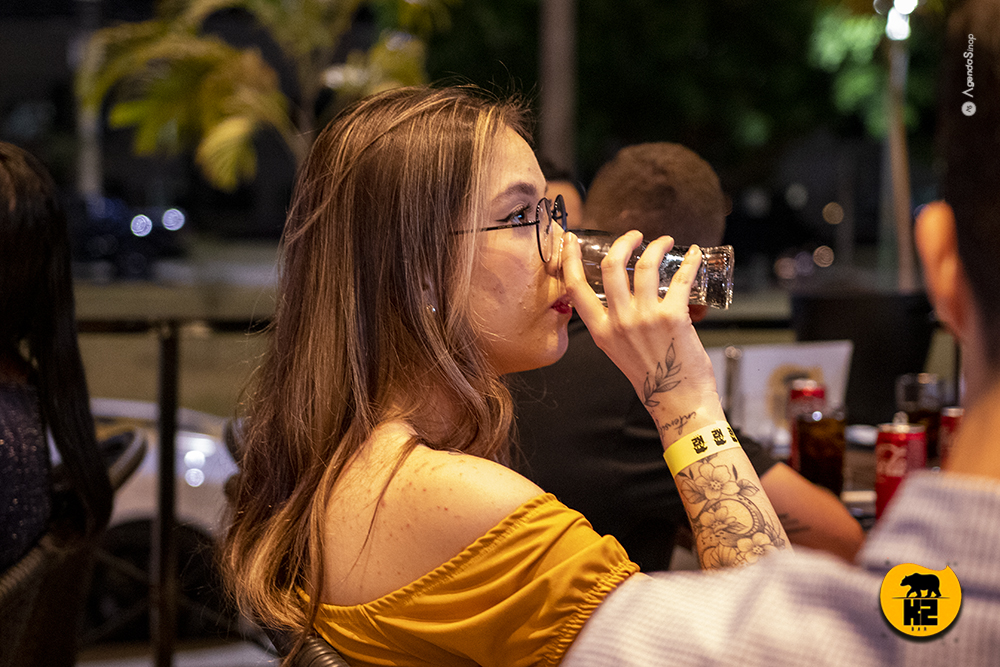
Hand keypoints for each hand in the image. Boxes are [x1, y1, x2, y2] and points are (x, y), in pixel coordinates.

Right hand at [563, 231, 724, 443]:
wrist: (679, 403)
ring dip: (657, 246)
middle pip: (610, 266)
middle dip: (623, 242)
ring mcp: (645, 318)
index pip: (575, 288)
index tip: (572, 240)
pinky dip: (690, 262)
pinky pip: (680, 278)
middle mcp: (618, 322)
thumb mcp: (620, 352)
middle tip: (636, 236)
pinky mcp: (673, 317)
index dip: (571, 259)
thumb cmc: (654, 380)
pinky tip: (694, 256)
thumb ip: (617, 326)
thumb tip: (628, 298)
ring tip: (666, 241)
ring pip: (644, 265)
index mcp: (601, 331)